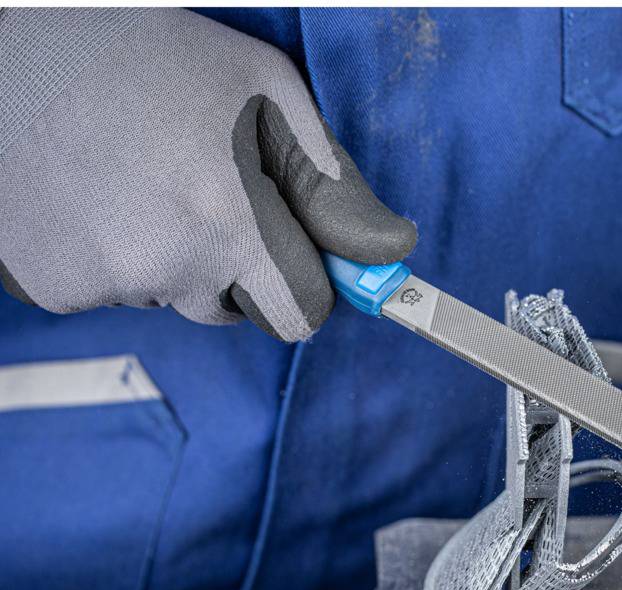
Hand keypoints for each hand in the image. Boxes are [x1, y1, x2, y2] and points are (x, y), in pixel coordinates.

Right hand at [0, 8, 415, 340]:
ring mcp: (102, 281)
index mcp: (231, 221)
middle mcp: (166, 267)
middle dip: (239, 268)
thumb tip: (390, 251)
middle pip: (236, 310)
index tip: (289, 245)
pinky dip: (115, 254)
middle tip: (205, 192)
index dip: (305, 280)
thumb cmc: (151, 57)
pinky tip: (100, 195)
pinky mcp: (50, 286)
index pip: (303, 314)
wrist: (17, 48)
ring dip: (173, 255)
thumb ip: (333, 187)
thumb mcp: (266, 97)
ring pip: (174, 296)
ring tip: (142, 179)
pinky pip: (113, 290)